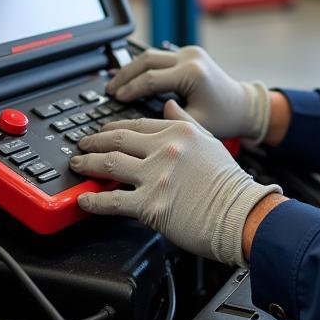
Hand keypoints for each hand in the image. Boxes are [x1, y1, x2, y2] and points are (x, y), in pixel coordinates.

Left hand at [71, 101, 280, 264]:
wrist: (241, 213)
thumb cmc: (230, 183)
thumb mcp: (210, 141)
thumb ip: (185, 121)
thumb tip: (168, 105)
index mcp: (178, 131)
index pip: (136, 124)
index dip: (114, 127)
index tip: (103, 131)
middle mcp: (165, 149)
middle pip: (117, 140)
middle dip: (93, 141)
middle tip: (81, 145)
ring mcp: (156, 176)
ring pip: (109, 165)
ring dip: (87, 164)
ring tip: (77, 166)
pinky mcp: (150, 205)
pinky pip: (112, 201)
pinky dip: (93, 200)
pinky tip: (84, 199)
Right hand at [107, 45, 270, 141]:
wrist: (244, 106)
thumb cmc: (224, 119)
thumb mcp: (195, 125)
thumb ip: (169, 119)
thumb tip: (139, 118)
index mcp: (193, 73)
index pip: (151, 79)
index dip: (130, 90)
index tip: (115, 99)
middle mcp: (191, 57)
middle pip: (146, 60)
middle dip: (124, 75)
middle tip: (109, 90)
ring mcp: (190, 52)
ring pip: (150, 55)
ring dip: (131, 69)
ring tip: (115, 84)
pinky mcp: (188, 53)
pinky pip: (159, 56)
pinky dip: (143, 67)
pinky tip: (131, 78)